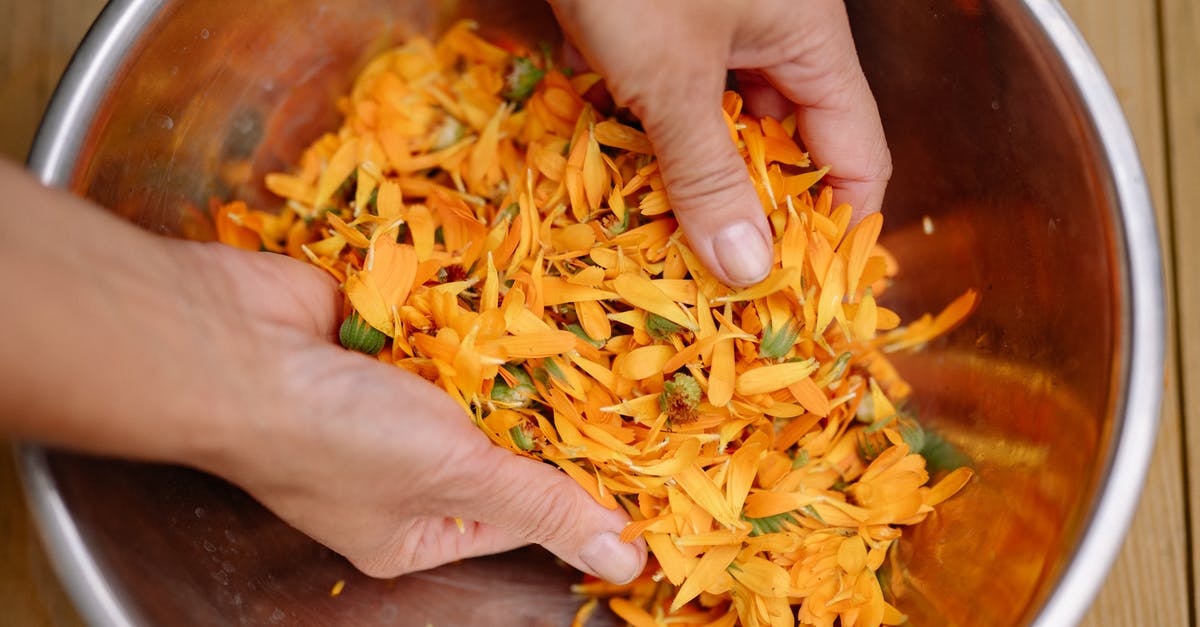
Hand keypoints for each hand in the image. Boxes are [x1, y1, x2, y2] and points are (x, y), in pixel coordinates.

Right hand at [0, 162, 643, 583]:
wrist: (229, 345)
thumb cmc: (335, 435)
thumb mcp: (455, 478)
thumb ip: (542, 509)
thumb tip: (626, 567)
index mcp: (414, 530)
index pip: (519, 518)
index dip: (576, 491)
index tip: (643, 459)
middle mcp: (404, 470)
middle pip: (503, 444)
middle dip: (550, 413)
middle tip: (633, 383)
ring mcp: (392, 399)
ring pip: (482, 379)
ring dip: (516, 355)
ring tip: (597, 332)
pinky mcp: (386, 336)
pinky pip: (452, 327)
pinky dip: (478, 313)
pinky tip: (531, 293)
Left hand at [549, 0, 891, 286]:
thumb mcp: (669, 79)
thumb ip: (707, 173)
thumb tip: (747, 269)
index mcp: (812, 44)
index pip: (857, 158)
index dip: (836, 230)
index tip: (799, 295)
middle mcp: (777, 37)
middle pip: (788, 145)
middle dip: (751, 208)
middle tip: (713, 271)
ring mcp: (719, 28)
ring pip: (724, 123)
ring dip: (690, 171)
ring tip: (659, 225)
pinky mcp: (665, 23)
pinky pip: (674, 91)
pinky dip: (648, 121)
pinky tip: (617, 137)